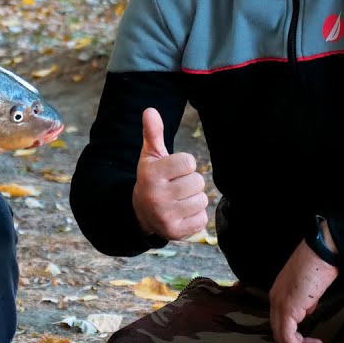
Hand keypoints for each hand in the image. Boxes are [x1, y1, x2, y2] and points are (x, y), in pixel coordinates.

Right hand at [132, 108, 207, 239]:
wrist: (140, 212)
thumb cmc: (152, 179)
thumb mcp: (150, 157)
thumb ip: (153, 134)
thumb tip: (150, 110)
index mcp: (151, 174)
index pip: (188, 162)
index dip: (184, 164)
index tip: (173, 170)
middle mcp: (157, 196)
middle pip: (197, 181)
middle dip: (190, 182)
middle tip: (177, 186)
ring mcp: (166, 216)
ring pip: (201, 200)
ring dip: (194, 199)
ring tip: (179, 200)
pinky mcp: (175, 232)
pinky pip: (202, 219)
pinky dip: (196, 216)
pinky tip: (182, 213)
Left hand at [269, 239, 338, 342]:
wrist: (321, 252)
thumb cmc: (319, 264)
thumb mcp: (311, 288)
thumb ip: (306, 301)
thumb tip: (307, 311)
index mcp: (279, 292)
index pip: (280, 320)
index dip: (294, 335)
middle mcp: (275, 299)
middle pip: (279, 330)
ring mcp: (279, 303)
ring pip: (282, 335)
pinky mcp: (287, 308)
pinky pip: (287, 335)